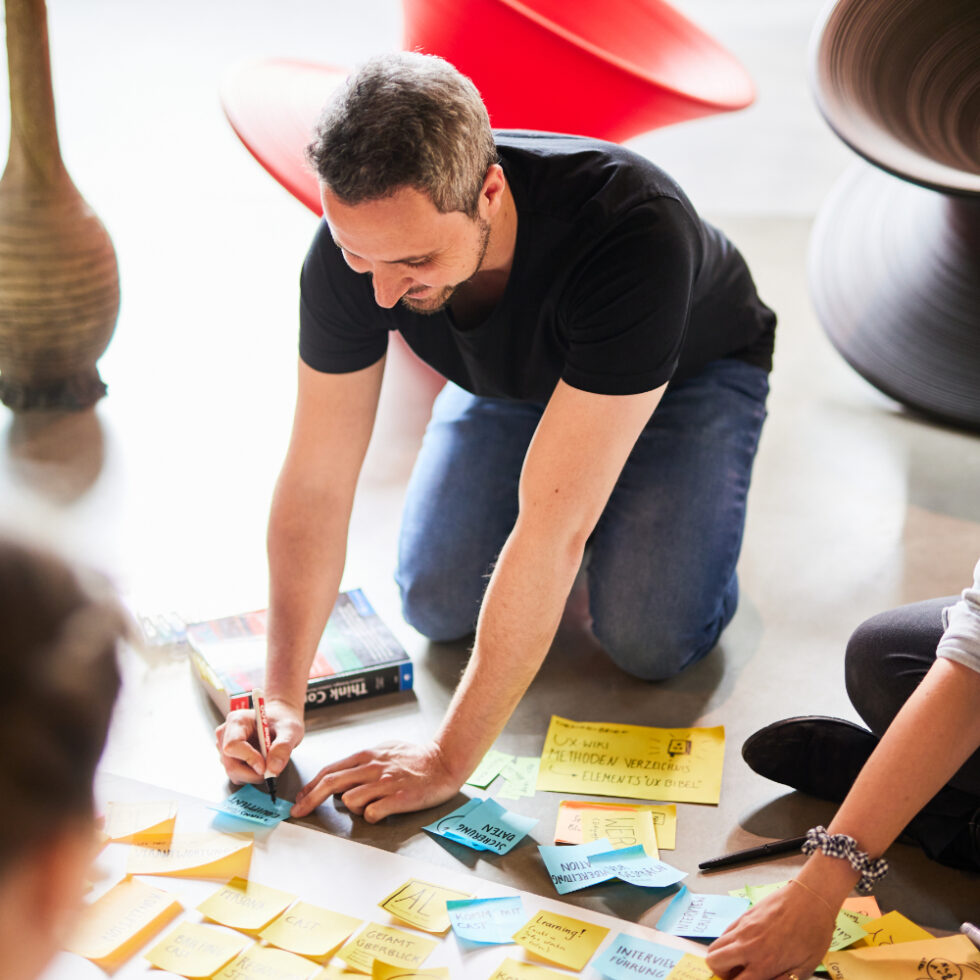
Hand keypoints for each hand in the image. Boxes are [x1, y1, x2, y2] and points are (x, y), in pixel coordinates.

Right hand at [215, 697, 304, 784]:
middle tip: (272, 769)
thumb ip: (283, 746)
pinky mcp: (228, 758)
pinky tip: (262, 763)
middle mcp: (226, 733)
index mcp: (237, 721)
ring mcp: (225, 747)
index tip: (265, 767)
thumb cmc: (282, 719)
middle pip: (231, 764)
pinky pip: (237, 775)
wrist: (279, 719)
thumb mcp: (290, 729)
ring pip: (233, 773)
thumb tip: (273, 769)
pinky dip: (251, 774)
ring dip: (253, 775)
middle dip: (253, 773)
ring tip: (269, 761)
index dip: (248, 759)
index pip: (233, 746)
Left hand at [292, 740, 459, 821]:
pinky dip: (372, 816)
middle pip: (331, 784)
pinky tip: (382, 812)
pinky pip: (372, 813)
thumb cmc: (415, 758)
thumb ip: (363, 763)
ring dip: (353, 808)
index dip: (311, 786)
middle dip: (310, 800)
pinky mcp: (399, 797)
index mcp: (367, 755)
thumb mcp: (385, 750)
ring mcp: (385, 782)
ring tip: (371, 804)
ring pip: (350, 800)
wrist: (444, 761)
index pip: (330, 770)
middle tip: (298, 813)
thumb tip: (344, 778)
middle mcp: (373, 767)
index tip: (300, 799)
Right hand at [705, 880, 836, 979]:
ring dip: (722, 957)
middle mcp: (747, 946)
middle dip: (723, 973)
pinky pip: (724, 933)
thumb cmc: (813, 933)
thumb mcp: (805, 967)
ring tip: (740, 960)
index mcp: (764, 963)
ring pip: (714, 946)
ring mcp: (742, 928)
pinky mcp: (743, 915)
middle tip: (739, 974)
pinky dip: (728, 943)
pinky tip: (746, 943)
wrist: (810, 898)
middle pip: (714, 962)